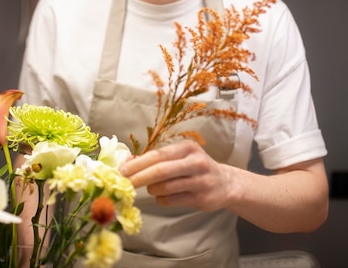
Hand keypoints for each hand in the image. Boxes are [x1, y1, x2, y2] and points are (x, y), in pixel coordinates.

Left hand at [120, 140, 234, 211]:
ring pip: (165, 187)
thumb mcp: (179, 156)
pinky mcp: (201, 198)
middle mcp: (196, 162)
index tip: (122, 170)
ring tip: (152, 188)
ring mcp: (200, 181)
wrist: (225, 183)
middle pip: (161, 170)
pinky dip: (161, 199)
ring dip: (152, 189)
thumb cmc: (194, 167)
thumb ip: (155, 158)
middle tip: (124, 183)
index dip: (138, 163)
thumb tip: (127, 161)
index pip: (158, 155)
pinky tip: (163, 196)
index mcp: (188, 147)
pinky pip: (171, 200)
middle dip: (139, 178)